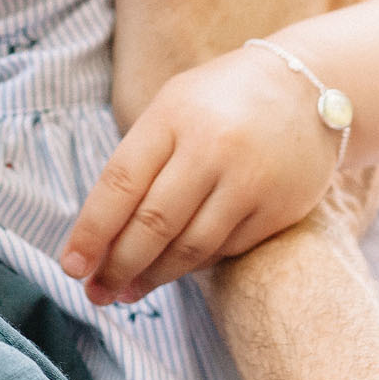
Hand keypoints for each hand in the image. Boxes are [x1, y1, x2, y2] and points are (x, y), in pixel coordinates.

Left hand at [61, 42, 345, 303]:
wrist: (308, 87)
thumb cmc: (222, 101)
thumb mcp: (174, 107)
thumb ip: (140, 160)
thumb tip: (100, 233)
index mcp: (174, 116)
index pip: (121, 182)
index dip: (91, 231)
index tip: (71, 266)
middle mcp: (212, 148)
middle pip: (153, 223)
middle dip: (118, 266)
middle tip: (97, 292)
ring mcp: (249, 180)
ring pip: (190, 247)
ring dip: (153, 277)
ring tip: (127, 292)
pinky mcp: (280, 208)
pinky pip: (226, 249)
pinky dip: (194, 264)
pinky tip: (175, 269)